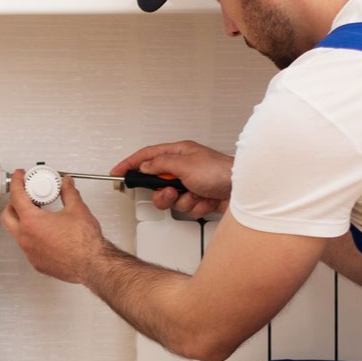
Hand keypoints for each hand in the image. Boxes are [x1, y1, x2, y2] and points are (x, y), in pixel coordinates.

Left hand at [0, 170, 106, 283]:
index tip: (18, 177)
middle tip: (24, 196)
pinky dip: (32, 237)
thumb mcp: (77, 209)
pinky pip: (28, 247)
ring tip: (37, 215)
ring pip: (17, 233)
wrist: (92, 265)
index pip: (16, 196)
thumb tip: (67, 186)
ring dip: (22, 221)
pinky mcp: (37, 262)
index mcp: (32, 221)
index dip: (16, 182)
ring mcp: (30, 252)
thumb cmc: (84, 243)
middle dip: (13, 203)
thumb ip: (69, 193)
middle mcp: (26, 238)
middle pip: (8, 215)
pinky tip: (45, 234)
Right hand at [111, 140, 232, 219]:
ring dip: (183, 201)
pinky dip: (196, 207)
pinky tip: (206, 200)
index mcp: (179, 153)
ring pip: (172, 199)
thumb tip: (145, 166)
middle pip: (158, 183)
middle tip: (171, 192)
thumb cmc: (221, 171)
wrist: (243, 190)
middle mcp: (185, 168)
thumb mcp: (185, 165)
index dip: (130, 164)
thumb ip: (161, 165)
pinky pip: (187, 208)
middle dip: (163, 193)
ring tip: (194, 196)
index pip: (147, 156)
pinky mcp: (201, 198)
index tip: (117, 172)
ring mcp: (192, 184)